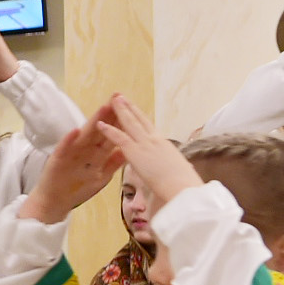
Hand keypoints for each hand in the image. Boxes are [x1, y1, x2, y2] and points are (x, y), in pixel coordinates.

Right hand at [21, 111, 123, 223]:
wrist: (55, 202)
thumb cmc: (77, 189)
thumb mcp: (101, 177)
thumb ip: (113, 164)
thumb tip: (129, 150)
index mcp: (97, 153)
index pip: (111, 134)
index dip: (121, 121)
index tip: (131, 107)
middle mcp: (85, 150)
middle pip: (100, 129)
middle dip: (109, 113)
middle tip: (118, 97)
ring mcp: (71, 153)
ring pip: (85, 135)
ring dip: (93, 122)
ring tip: (103, 108)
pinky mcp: (58, 160)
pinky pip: (64, 149)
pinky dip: (69, 141)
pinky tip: (75, 132)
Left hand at [95, 94, 201, 208]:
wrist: (183, 188)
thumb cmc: (184, 184)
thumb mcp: (179, 169)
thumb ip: (173, 164)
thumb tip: (182, 166)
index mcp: (164, 144)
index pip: (149, 126)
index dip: (141, 116)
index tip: (134, 108)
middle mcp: (155, 140)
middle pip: (140, 120)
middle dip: (129, 107)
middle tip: (121, 96)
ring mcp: (145, 144)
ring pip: (130, 124)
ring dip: (120, 111)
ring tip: (112, 100)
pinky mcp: (136, 153)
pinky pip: (120, 138)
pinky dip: (109, 130)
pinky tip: (100, 124)